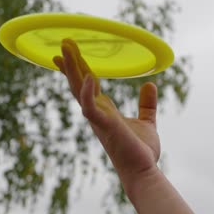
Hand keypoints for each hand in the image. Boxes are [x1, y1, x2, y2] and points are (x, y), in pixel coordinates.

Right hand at [52, 39, 160, 190]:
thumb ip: (147, 104)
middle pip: (79, 83)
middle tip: (63, 42)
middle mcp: (97, 113)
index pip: (88, 85)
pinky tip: (89, 76)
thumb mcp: (147, 122)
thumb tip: (150, 84)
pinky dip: (88, 92)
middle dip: (71, 63)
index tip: (70, 53)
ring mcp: (99, 119)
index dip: (79, 68)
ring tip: (66, 49)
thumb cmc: (141, 151)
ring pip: (80, 90)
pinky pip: (91, 107)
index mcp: (105, 111)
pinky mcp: (105, 125)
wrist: (143, 171)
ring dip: (72, 69)